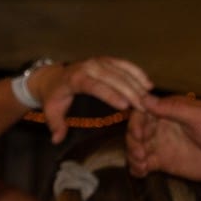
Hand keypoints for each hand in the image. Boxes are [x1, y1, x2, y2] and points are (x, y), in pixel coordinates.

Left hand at [31, 56, 154, 138]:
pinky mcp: (107, 60)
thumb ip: (56, 125)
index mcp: (76, 79)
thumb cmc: (54, 95)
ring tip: (148, 97)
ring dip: (136, 83)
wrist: (52, 76)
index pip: (95, 86)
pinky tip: (147, 83)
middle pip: (113, 78)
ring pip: (121, 71)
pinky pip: (124, 64)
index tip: (125, 106)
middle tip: (144, 106)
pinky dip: (136, 72)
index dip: (111, 95)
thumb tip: (57, 140)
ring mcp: (99, 61)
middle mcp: (89, 67)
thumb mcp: (51, 111)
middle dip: (130, 92)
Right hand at [127, 94, 200, 183]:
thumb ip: (172, 109)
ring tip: (142, 163)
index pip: (143, 112)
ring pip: (136, 148)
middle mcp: (163, 126)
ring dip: (133, 155)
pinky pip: (143, 164)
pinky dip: (137, 168)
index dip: (136, 122)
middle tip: (141, 152)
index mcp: (171, 111)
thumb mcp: (200, 117)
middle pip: (135, 131)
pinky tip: (142, 172)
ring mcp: (162, 144)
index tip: (139, 134)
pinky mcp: (164, 162)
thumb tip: (144, 99)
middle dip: (133, 141)